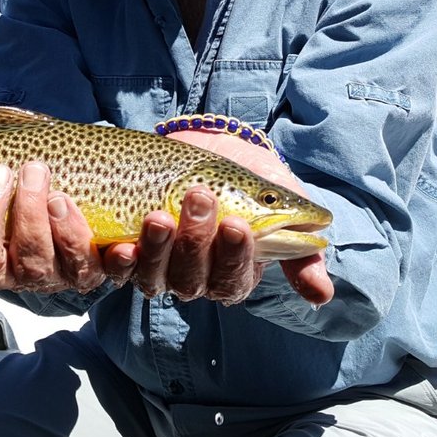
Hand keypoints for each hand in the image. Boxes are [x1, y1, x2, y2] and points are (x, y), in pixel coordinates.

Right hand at [0, 161, 105, 295]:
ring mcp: (51, 275)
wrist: (99, 181)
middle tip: (0, 171)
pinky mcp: (95, 271)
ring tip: (40, 176)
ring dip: (33, 219)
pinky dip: (112, 260)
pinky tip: (123, 245)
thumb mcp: (9, 159)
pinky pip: (99, 275)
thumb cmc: (41, 170)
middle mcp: (11, 272)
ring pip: (34, 267)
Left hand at [101, 130, 333, 306]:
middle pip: (192, 279)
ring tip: (159, 214)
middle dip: (195, 242)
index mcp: (232, 272)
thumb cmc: (248, 176)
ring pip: (154, 276)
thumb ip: (300, 249)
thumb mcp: (279, 202)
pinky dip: (116, 260)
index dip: (235, 257)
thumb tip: (321, 295)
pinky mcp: (124, 250)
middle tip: (199, 197)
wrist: (207, 141)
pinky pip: (114, 269)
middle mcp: (194, 278)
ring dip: (157, 248)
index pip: (234, 279)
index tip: (238, 224)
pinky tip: (120, 243)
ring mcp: (156, 267)